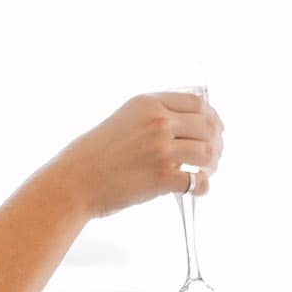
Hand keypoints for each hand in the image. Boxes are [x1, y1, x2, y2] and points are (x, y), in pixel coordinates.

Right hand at [44, 91, 222, 218]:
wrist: (74, 181)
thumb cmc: (94, 154)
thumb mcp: (124, 119)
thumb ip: (154, 116)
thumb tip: (187, 126)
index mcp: (148, 103)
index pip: (197, 103)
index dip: (212, 117)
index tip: (216, 129)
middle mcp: (158, 122)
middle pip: (208, 126)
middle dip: (217, 142)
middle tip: (214, 157)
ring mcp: (161, 149)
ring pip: (207, 152)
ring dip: (213, 164)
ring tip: (206, 172)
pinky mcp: (162, 177)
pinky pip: (197, 181)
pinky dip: (203, 186)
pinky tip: (198, 189)